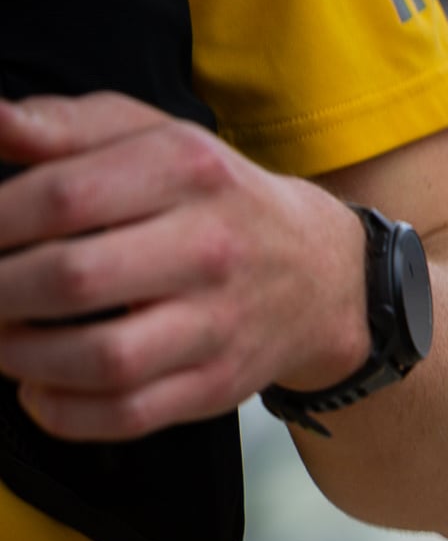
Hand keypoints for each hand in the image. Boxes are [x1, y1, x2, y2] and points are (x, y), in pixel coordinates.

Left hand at [0, 91, 370, 440]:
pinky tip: (38, 388)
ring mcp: (221, 324)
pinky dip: (64, 412)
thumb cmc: (215, 199)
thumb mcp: (151, 137)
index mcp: (188, 171)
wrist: (321, 272)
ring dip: (21, 356)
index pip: (62, 197)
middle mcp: (212, 248)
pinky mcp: (220, 384)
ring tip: (1, 340)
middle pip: (75, 279)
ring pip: (103, 359)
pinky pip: (130, 414)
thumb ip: (64, 126)